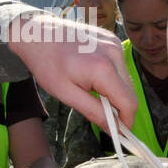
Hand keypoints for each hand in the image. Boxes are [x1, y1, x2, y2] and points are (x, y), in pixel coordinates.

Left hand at [7, 15, 135, 130]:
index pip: (129, 103)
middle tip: (100, 115)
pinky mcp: (112, 40)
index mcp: (103, 69)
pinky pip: (120, 67)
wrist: (37, 33)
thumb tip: (114, 130)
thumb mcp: (66, 94)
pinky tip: (92, 76)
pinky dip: (112, 78)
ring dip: (115, 93)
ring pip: (127, 80)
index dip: (126, 122)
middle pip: (130, 93)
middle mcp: (114, 53)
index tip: (118, 133)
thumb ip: (93, 112)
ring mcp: (115, 44)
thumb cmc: (47, 63)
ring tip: (91, 92)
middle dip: (120, 109)